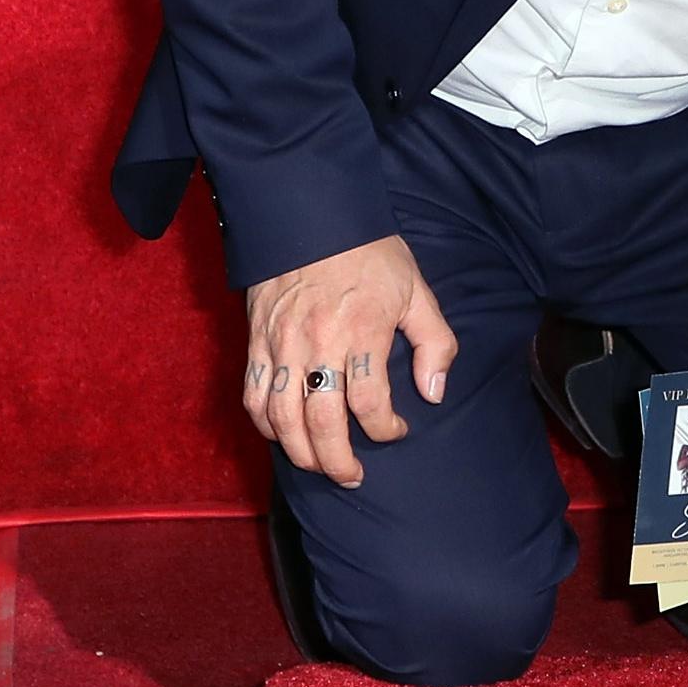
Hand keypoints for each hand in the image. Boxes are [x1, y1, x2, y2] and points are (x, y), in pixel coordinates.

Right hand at [242, 236, 458, 487]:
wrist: (309, 210)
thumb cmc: (371, 252)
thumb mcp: (418, 291)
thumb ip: (435, 344)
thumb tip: (432, 393)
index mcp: (361, 333)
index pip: (369, 404)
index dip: (386, 429)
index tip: (397, 431)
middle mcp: (316, 344)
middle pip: (321, 423)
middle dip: (337, 460)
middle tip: (353, 476)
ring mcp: (279, 344)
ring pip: (281, 417)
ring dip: (299, 452)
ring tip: (320, 467)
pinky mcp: (254, 339)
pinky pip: (252, 395)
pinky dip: (264, 424)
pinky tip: (283, 436)